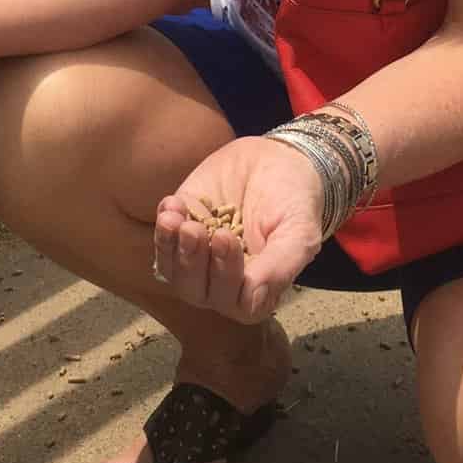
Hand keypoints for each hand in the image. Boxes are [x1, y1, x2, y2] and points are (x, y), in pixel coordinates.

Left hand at [151, 135, 324, 323]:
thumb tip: (252, 301)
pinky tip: (172, 205)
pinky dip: (163, 229)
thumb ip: (280, 267)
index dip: (226, 277)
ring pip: (175, 272)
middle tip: (198, 230)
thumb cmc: (293, 201)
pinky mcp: (181, 231)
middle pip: (198, 292)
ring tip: (178, 220)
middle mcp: (224, 281)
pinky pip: (163, 243)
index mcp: (257, 290)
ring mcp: (199, 257)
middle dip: (194, 262)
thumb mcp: (299, 233)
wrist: (277, 159)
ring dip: (172, 249)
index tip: (226, 238)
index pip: (235, 303)